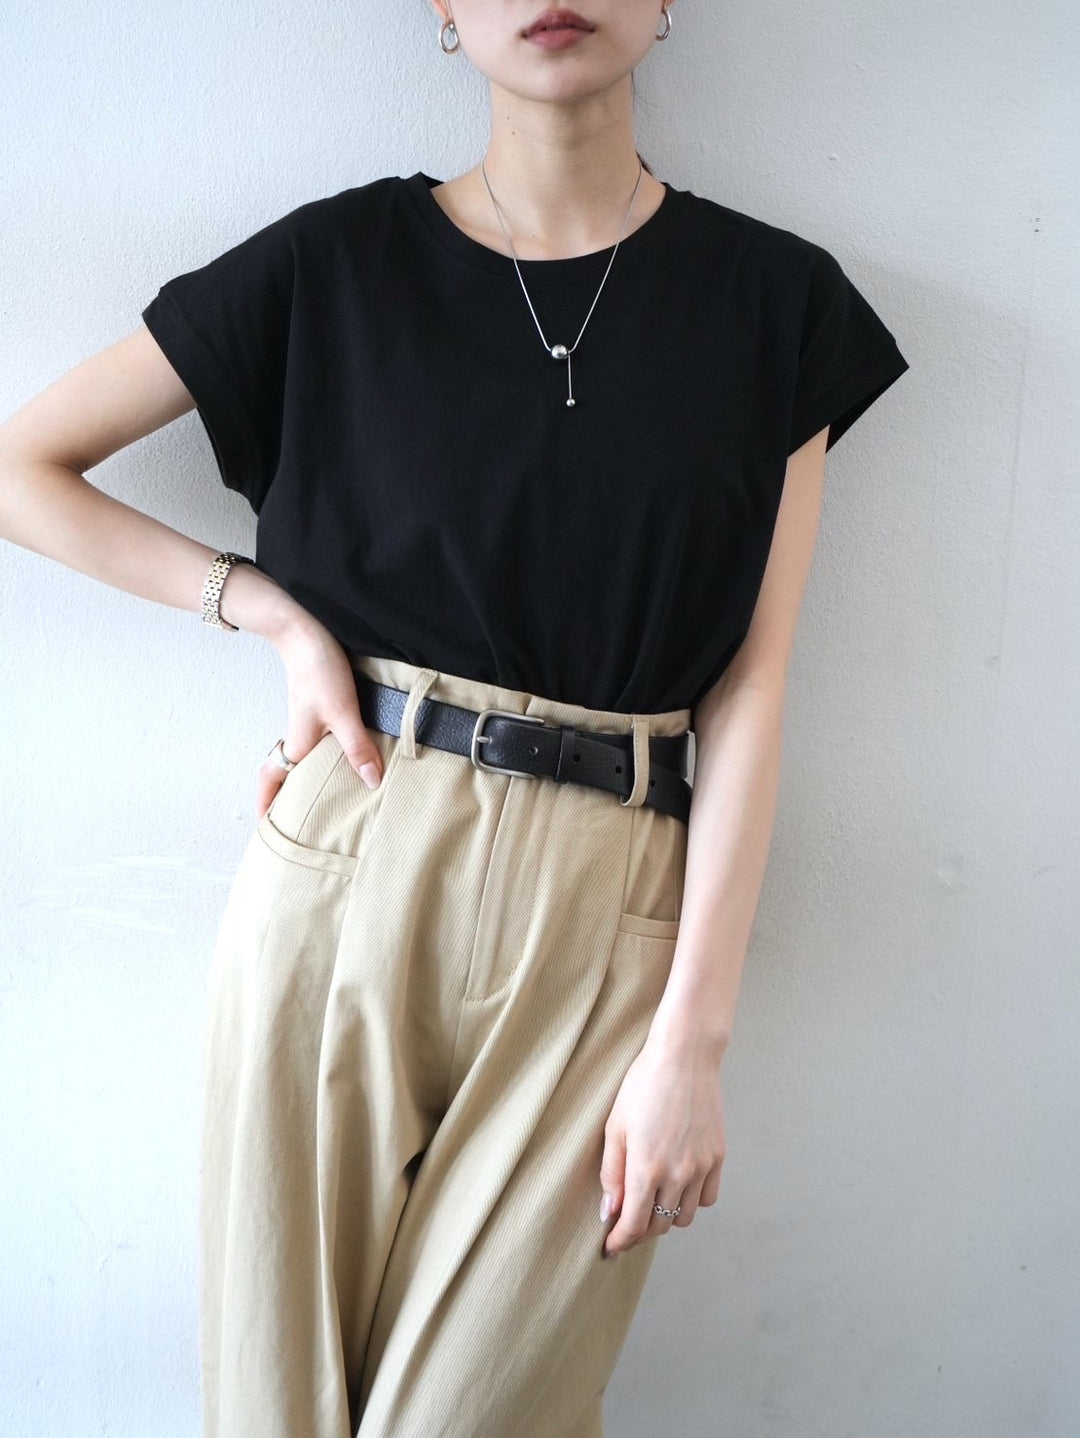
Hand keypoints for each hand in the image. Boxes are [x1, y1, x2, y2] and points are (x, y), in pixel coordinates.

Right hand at [254, 615, 384, 820]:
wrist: (306, 631)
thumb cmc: (318, 670)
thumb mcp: (343, 712)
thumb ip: (357, 747)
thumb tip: (370, 783)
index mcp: (297, 745)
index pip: (273, 782)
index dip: (266, 806)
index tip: (265, 830)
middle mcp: (297, 738)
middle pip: (284, 776)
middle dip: (286, 801)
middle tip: (298, 824)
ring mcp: (307, 723)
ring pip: (301, 760)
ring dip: (306, 779)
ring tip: (325, 799)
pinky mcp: (319, 709)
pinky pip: (316, 743)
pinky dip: (323, 758)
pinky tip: (343, 759)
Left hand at [598, 1030, 725, 1257]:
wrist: (685, 1057)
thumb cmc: (643, 1086)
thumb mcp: (615, 1127)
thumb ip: (611, 1173)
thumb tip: (609, 1211)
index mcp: (645, 1169)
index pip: (632, 1225)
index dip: (619, 1241)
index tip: (610, 1247)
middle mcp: (676, 1175)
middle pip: (658, 1226)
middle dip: (639, 1232)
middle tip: (626, 1225)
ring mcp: (701, 1167)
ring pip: (684, 1218)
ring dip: (666, 1220)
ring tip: (652, 1205)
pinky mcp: (718, 1157)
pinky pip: (707, 1198)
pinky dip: (692, 1202)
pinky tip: (678, 1188)